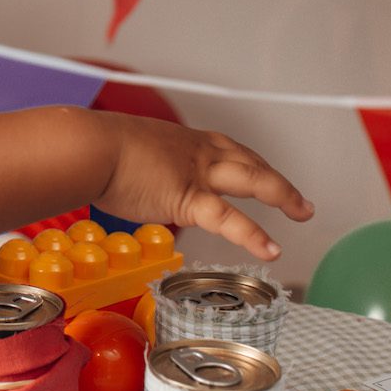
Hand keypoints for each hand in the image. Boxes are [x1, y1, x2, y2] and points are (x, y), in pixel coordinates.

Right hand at [94, 112, 313, 260]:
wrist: (88, 148)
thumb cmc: (92, 149)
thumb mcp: (123, 149)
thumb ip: (136, 166)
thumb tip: (123, 178)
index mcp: (182, 141)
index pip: (227, 148)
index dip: (250, 161)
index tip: (263, 170)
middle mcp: (196, 152)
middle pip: (249, 161)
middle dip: (278, 180)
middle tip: (299, 201)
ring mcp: (196, 173)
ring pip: (252, 179)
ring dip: (282, 195)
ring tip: (302, 213)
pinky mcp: (189, 198)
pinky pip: (228, 218)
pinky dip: (252, 234)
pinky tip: (271, 250)